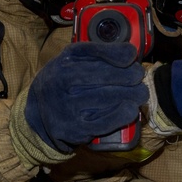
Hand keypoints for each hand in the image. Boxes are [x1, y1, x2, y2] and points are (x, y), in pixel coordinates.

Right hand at [24, 42, 147, 151]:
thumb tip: (129, 52)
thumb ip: (98, 51)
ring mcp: (67, 109)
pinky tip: (132, 109)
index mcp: (62, 65)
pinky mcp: (76, 130)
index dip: (118, 55)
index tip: (132, 56)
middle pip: (104, 76)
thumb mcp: (71, 59)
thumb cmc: (63, 79)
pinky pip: (105, 122)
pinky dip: (122, 115)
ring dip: (131, 95)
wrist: (40, 112)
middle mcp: (61, 86)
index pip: (94, 55)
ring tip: (140, 92)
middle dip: (129, 75)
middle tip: (138, 76)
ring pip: (107, 99)